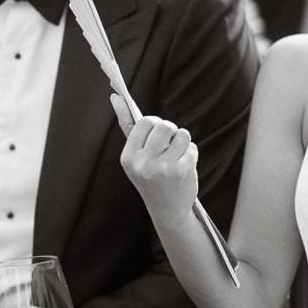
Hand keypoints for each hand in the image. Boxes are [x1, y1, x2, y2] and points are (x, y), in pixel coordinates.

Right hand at [112, 97, 198, 225]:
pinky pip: (191, 146)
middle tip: (168, 145)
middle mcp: (143, 164)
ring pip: (181, 134)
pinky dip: (190, 153)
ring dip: (182, 142)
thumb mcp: (136, 155)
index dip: (154, 125)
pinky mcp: (182, 171)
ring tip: (176, 156)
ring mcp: (163, 168)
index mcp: (128, 158)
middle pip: (164, 125)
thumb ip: (127, 125)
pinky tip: (184, 167)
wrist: (167, 210)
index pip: (144, 122)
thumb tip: (116, 97)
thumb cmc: (150, 177)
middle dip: (170, 131)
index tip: (156, 135)